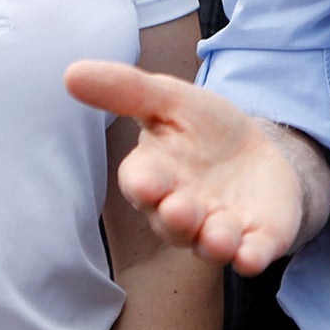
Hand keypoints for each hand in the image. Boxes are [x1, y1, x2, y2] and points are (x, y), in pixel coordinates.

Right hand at [66, 60, 306, 275]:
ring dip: (212, 242)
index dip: (143, 184)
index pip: (141, 183)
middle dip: (175, 217)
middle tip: (180, 209)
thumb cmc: (203, 129)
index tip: (145, 182)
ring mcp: (219, 227)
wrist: (259, 150)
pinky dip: (250, 256)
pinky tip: (251, 256)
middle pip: (172, 221)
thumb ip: (125, 90)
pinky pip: (251, 253)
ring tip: (217, 237)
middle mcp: (183, 210)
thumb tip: (70, 72)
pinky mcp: (256, 238)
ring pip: (209, 244)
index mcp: (156, 175)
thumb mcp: (170, 100)